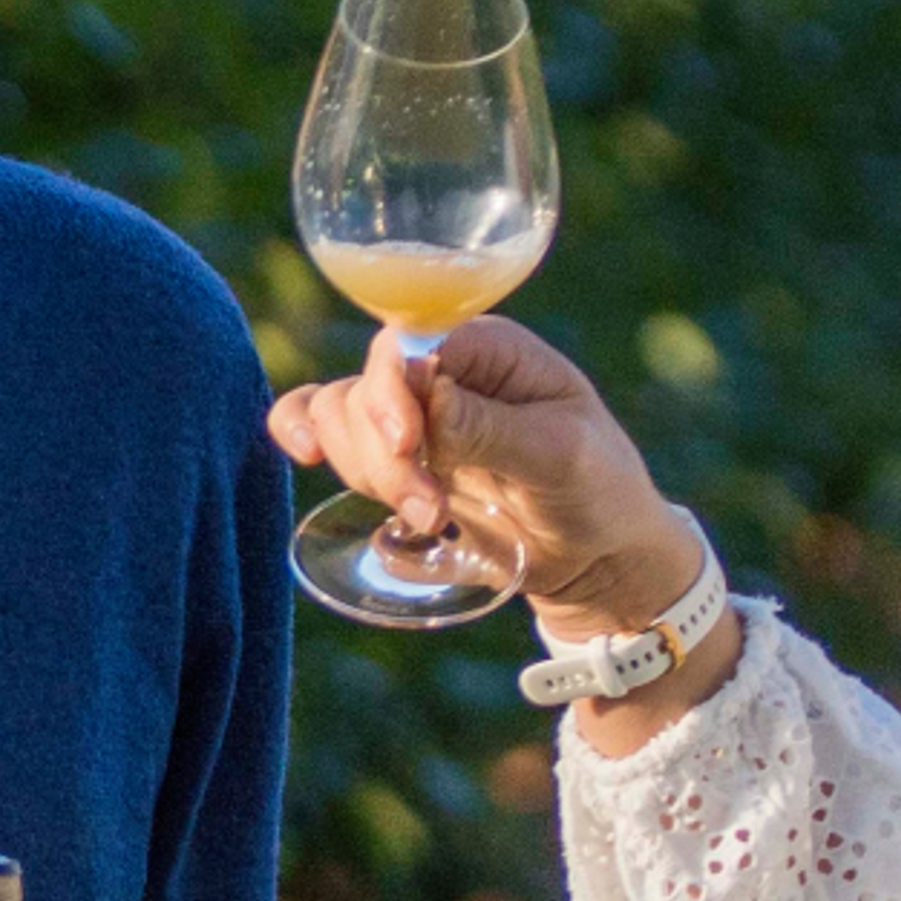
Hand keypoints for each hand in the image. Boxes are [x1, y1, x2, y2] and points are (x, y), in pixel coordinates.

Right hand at [270, 315, 703, 634]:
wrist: (597, 557)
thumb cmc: (598, 490)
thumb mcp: (561, 456)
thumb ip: (489, 426)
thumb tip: (423, 392)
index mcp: (489, 348)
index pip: (410, 343)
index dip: (393, 390)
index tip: (410, 444)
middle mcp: (441, 369)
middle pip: (366, 386)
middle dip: (385, 453)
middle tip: (432, 509)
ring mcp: (412, 413)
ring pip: (339, 415)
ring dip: (366, 470)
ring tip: (429, 518)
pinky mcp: (392, 456)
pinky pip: (326, 431)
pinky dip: (302, 436)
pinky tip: (305, 456)